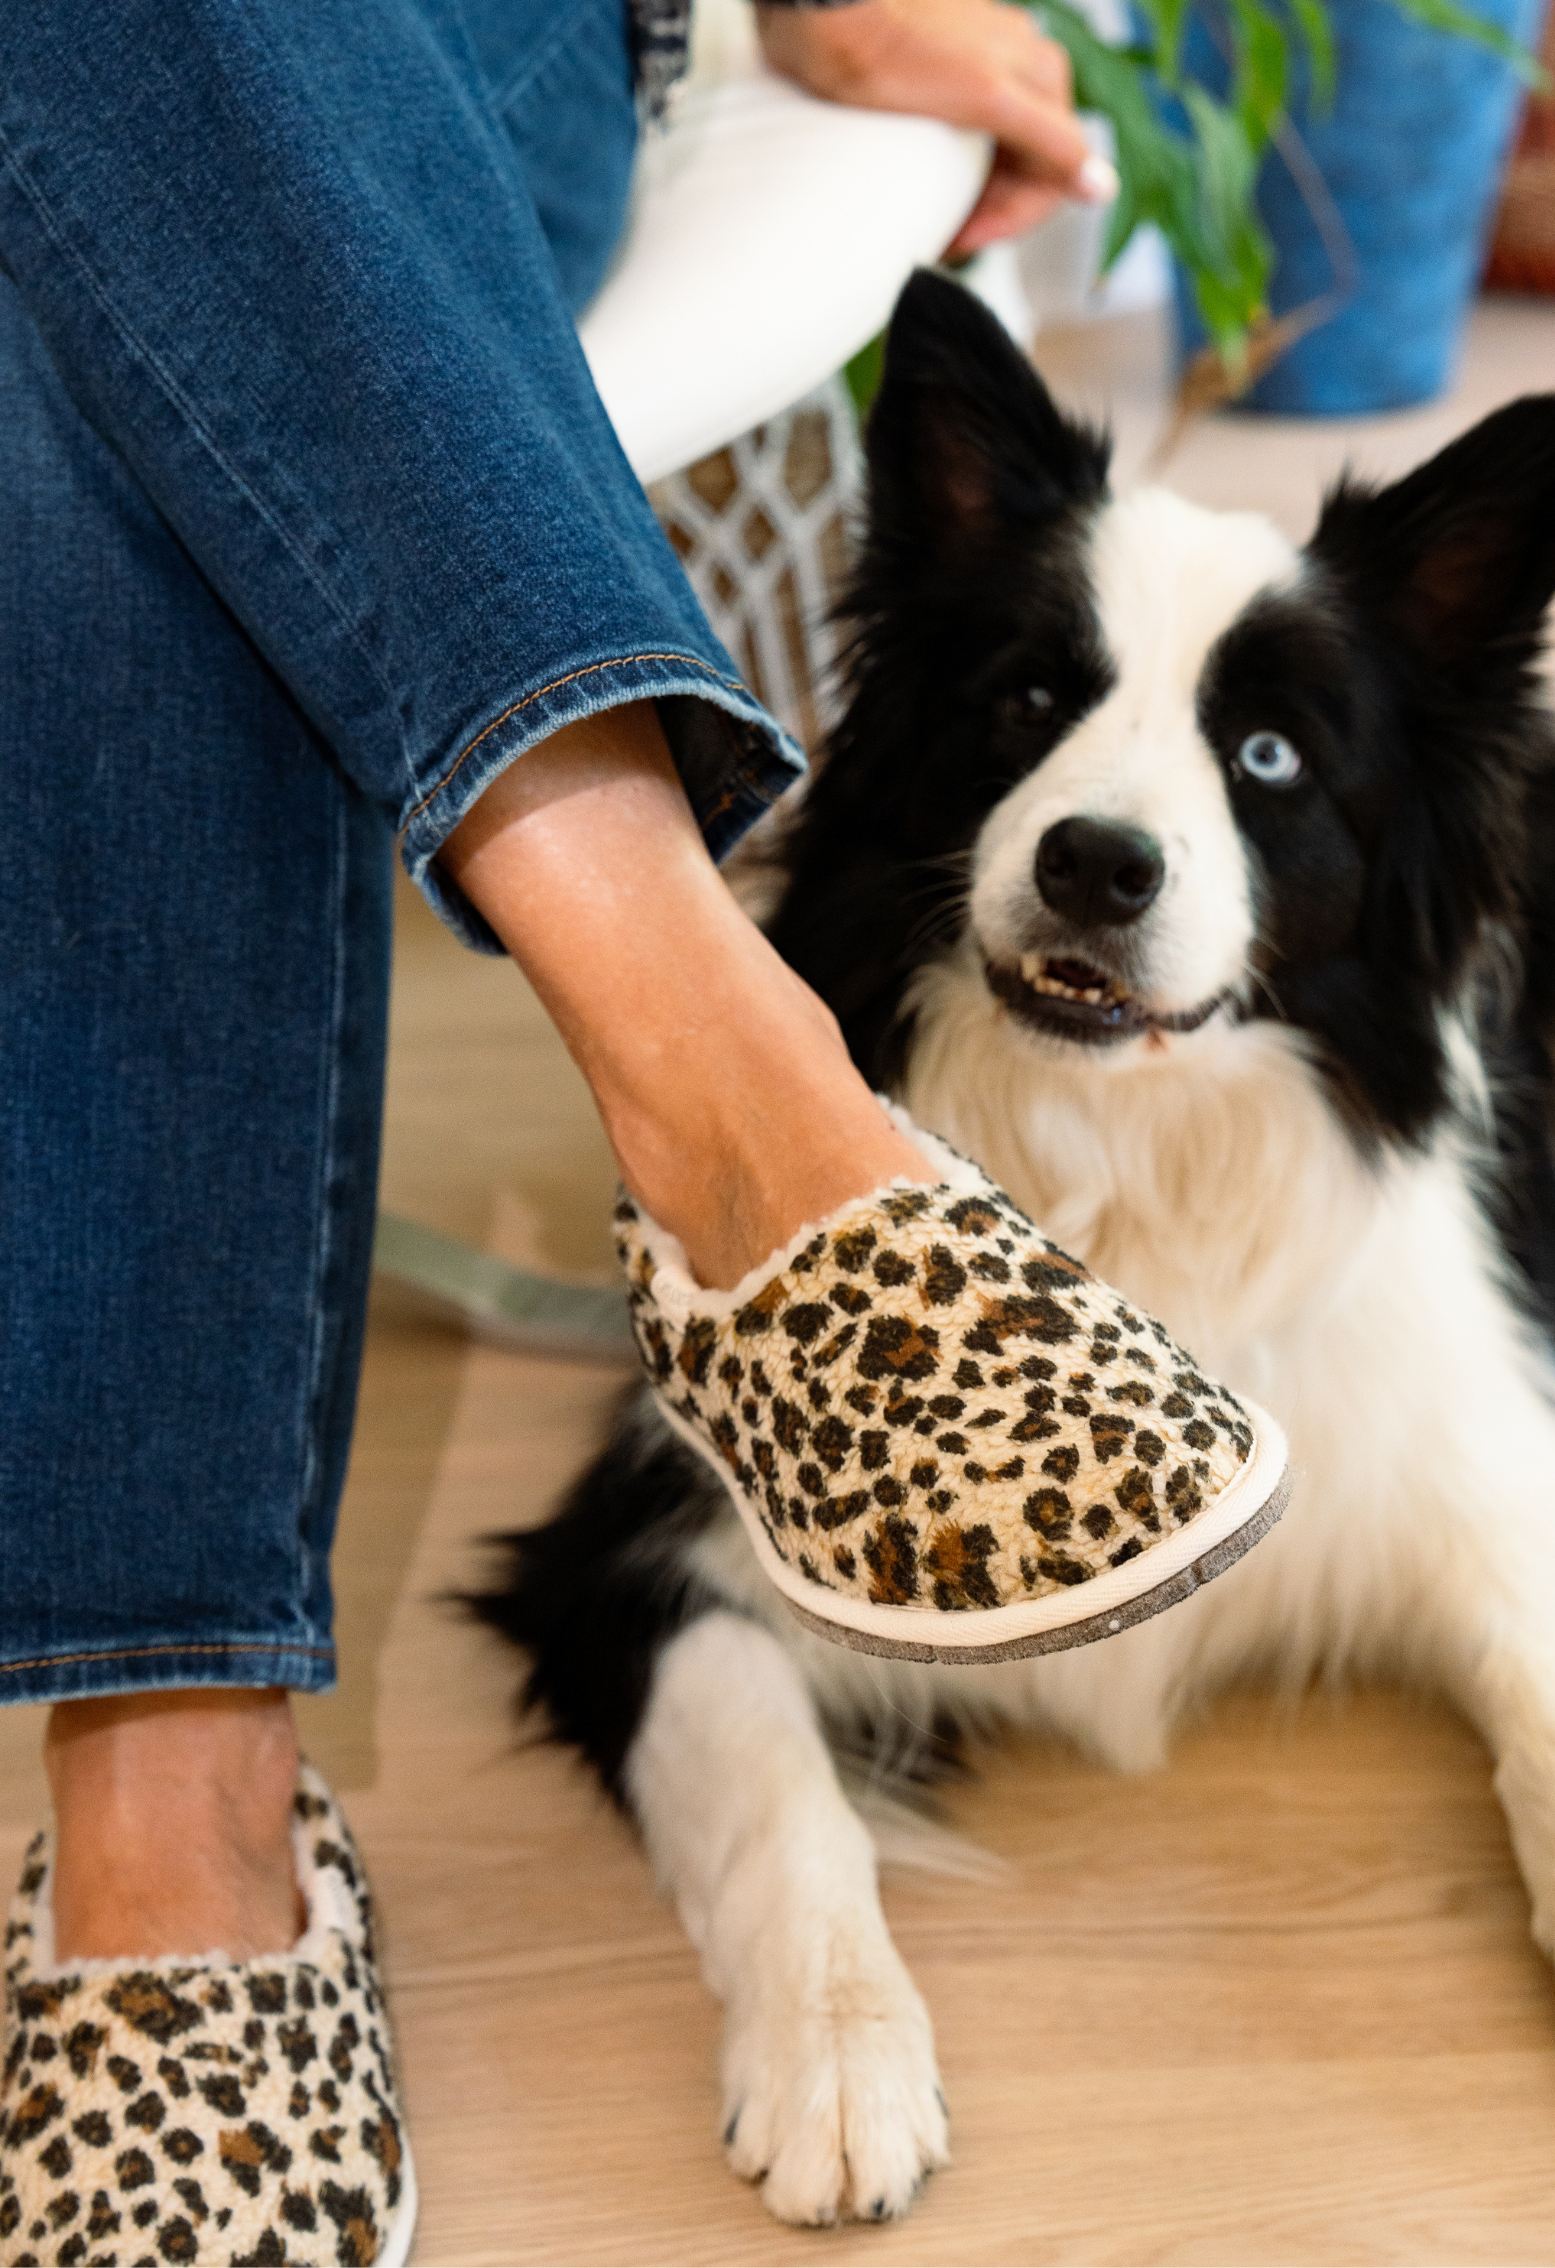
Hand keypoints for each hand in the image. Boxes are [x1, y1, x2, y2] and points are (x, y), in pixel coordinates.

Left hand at [754, 0, 1116, 255]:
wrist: (824, 4)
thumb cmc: (890, 48)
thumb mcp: (983, 99)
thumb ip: (1050, 141)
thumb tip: (1102, 187)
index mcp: (1043, 76)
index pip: (1057, 175)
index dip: (1013, 220)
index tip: (964, 242)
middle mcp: (1023, 67)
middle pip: (1027, 166)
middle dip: (991, 211)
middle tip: (945, 239)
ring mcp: (985, 66)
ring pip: (996, 153)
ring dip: (972, 195)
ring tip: (935, 220)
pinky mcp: (947, 69)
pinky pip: (965, 134)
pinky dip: (950, 169)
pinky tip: (925, 185)